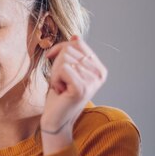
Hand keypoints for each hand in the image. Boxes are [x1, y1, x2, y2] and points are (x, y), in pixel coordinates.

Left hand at [40, 36, 107, 151]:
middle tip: (60, 82)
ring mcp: (92, 81)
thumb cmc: (59, 95)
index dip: (60, 50)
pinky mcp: (81, 88)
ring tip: (61, 88)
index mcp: (99, 68)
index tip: (56, 65)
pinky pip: (62, 69)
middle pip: (69, 49)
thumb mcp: (65, 70)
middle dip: (57, 64)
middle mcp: (99, 74)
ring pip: (64, 59)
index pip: (77, 43)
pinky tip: (60, 92)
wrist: (55, 120)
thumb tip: (76, 35)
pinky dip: (55, 79)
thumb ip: (72, 54)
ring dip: (55, 74)